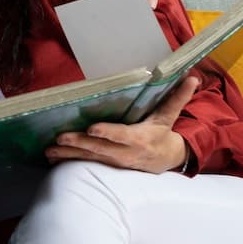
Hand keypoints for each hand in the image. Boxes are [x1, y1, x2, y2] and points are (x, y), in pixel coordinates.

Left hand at [44, 75, 198, 172]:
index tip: (92, 129)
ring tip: (49, 150)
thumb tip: (193, 77)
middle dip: (79, 144)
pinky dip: (68, 161)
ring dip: (68, 155)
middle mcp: (124, 153)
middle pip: (99, 148)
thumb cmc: (162, 133)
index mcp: (139, 139)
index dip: (107, 133)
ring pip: (89, 158)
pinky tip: (51, 158)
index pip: (121, 135)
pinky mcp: (105, 166)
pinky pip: (85, 164)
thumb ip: (177, 97)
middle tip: (60, 138)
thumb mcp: (169, 116)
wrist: (165, 161)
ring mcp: (113, 162)